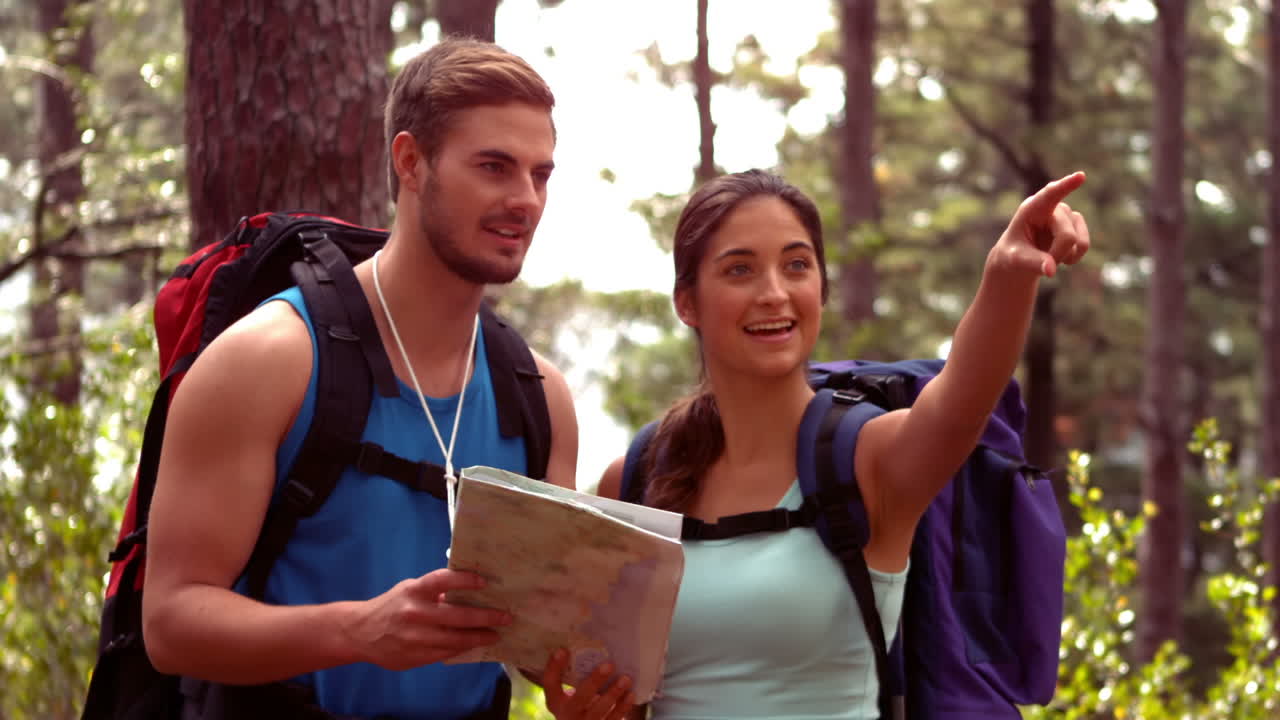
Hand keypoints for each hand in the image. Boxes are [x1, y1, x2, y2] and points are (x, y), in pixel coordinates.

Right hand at [348, 568, 509, 670]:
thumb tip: (470, 589)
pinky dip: (462, 648)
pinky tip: (474, 644)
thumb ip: (435, 590)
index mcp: (414, 591)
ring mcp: (415, 637)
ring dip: (479, 637)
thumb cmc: (393, 606)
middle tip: (505, 617)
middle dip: (486, 617)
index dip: (465, 580)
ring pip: (455, 640)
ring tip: (495, 634)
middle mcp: (415, 613)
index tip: (484, 581)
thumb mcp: (410, 589)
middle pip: (457, 616)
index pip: (443, 580)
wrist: (361, 633)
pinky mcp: (414, 656)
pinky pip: (446, 653)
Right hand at [542, 649, 635, 719]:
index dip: (554, 667)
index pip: (549, 684)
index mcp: (556, 702)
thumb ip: (575, 677)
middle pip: (580, 698)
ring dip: (613, 693)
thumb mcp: (568, 694)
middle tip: (609, 665)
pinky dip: (622, 707)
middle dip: (594, 681)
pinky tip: (630, 694)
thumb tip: (592, 648)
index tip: (563, 649)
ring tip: (626, 678)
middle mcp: (567, 715)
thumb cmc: (576, 704)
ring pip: (599, 710)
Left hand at [991, 171, 1090, 277]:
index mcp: (1032, 209)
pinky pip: (1084, 245)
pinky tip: (1060, 255)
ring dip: (1063, 256)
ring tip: (1047, 254)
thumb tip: (1050, 270)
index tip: (1080, 176)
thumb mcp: (1016, 260)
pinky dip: (1073, 257)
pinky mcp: (1077, 223)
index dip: (1066, 186)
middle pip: (1067, 237)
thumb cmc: (1013, 254)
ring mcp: (1067, 214)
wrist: (1020, 257)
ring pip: (1078, 242)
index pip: (1050, 195)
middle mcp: (1052, 207)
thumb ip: (1032, 262)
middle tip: (1040, 260)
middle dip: (1056, 254)